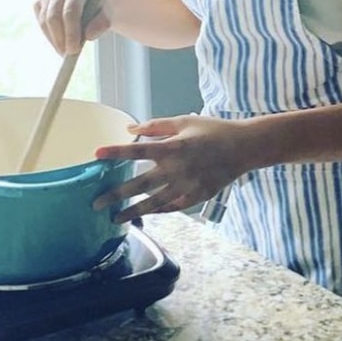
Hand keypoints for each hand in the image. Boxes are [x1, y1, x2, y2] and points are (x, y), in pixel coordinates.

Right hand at [34, 0, 110, 55]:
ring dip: (54, 40)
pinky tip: (59, 43)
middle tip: (67, 55)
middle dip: (60, 39)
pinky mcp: (39, 3)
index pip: (70, 12)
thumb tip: (88, 36)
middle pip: (53, 17)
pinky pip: (41, 23)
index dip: (71, 33)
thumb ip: (101, 24)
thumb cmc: (101, 8)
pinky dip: (49, 36)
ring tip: (65, 52)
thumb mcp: (108, 15)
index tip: (73, 50)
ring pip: (45, 21)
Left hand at [92, 115, 247, 220]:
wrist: (244, 147)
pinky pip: (174, 207)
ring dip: (134, 211)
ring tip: (116, 219)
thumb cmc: (213, 131)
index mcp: (173, 147)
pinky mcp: (198, 196)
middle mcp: (177, 168)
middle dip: (116, 195)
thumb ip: (156, 126)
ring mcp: (188, 185)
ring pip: (155, 202)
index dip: (116, 152)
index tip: (97, 155)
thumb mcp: (184, 121)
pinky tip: (147, 213)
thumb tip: (130, 130)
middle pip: (140, 183)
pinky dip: (160, 210)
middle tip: (96, 203)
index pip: (138, 150)